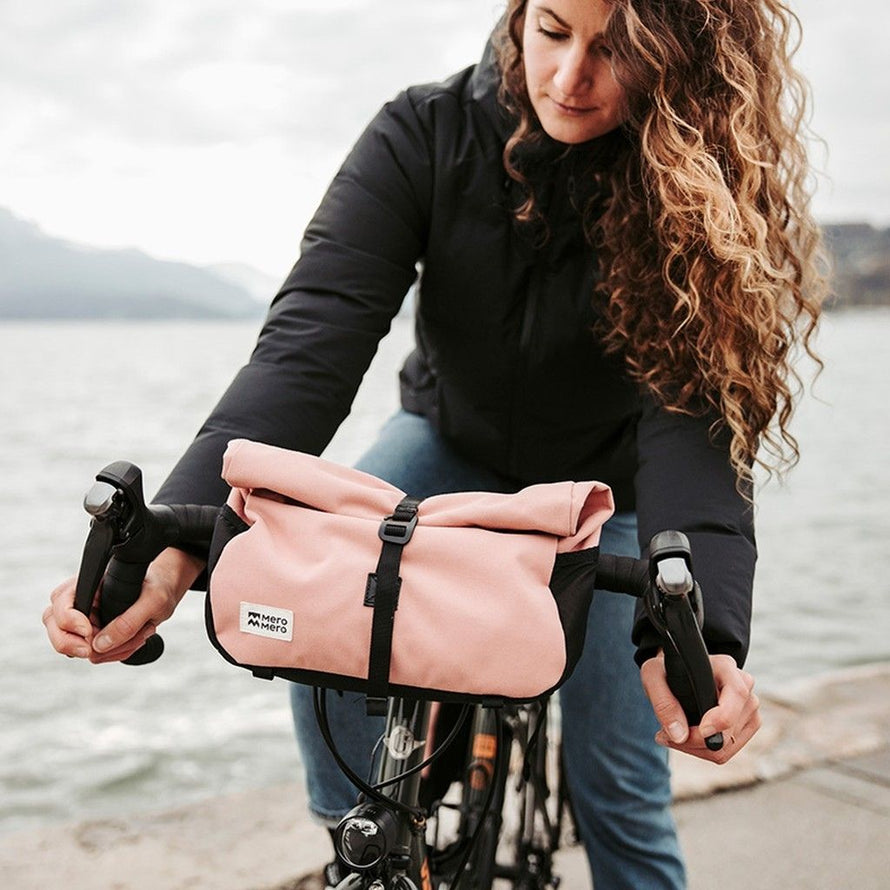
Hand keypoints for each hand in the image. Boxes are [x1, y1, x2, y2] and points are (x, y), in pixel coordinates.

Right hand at [42, 548, 204, 664]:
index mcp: (89, 583)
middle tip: (94, 650)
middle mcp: (80, 601)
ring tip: (139, 635)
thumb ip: (130, 621)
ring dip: (108, 650)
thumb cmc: (159, 587)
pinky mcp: (94, 635)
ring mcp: (84, 620)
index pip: (60, 604)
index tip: (90, 632)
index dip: (70, 622)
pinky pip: (94, 654)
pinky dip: (113, 654)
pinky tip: (134, 641)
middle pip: (56, 628)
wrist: (166, 591)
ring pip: (75, 647)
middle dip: (75, 644)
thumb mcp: (154, 600)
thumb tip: (99, 645)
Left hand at [640, 652, 760, 763]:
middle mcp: (743, 685)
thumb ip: (663, 703)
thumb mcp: (653, 676)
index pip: (737, 693)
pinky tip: (686, 738)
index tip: (700, 730)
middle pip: (730, 727)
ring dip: (697, 748)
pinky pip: (728, 751)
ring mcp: (748, 706)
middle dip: (695, 740)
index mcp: (724, 666)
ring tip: (673, 734)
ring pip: (728, 745)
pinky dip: (704, 751)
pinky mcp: (745, 724)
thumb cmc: (665, 671)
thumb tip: (680, 735)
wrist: (674, 673)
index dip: (722, 717)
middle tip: (665, 734)